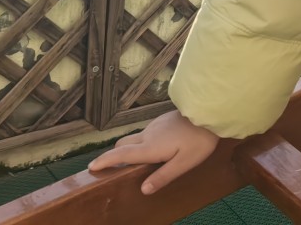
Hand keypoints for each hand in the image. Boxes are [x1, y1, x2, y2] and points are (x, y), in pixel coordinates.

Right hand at [88, 110, 218, 194]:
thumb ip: (163, 176)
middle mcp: (148, 134)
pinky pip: (146, 132)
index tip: (91, 167)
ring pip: (135, 137)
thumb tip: (143, 189)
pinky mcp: (163, 120)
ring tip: (135, 162)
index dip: (104, 160)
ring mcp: (155, 125)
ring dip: (130, 148)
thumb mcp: (184, 163)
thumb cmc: (199, 140)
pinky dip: (142, 141)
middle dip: (114, 155)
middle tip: (111, 167)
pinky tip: (155, 148)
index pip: (121, 154)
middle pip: (123, 144)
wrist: (209, 111)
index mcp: (150, 147)